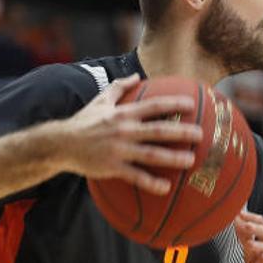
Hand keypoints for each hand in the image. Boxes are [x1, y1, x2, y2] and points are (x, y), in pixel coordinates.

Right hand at [56, 74, 201, 194]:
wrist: (61, 144)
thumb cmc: (83, 121)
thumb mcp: (100, 100)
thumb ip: (119, 87)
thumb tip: (136, 75)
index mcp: (123, 113)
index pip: (153, 106)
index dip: (173, 103)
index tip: (191, 103)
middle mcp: (124, 130)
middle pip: (158, 130)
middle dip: (181, 132)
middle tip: (200, 134)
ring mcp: (119, 150)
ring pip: (151, 154)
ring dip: (172, 158)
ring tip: (190, 161)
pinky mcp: (112, 167)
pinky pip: (135, 176)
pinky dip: (151, 182)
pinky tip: (166, 187)